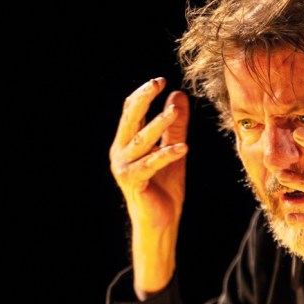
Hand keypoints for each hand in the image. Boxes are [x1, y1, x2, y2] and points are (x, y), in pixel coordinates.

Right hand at [109, 78, 189, 296]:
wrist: (160, 222)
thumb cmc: (164, 188)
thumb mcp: (174, 151)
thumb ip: (176, 126)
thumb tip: (178, 95)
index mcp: (127, 142)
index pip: (131, 111)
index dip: (143, 94)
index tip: (160, 80)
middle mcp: (120, 151)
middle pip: (130, 118)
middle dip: (143, 99)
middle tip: (157, 83)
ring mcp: (124, 167)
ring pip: (141, 139)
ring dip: (159, 124)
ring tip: (174, 111)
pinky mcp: (133, 181)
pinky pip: (151, 163)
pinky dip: (166, 154)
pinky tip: (183, 147)